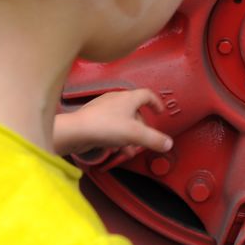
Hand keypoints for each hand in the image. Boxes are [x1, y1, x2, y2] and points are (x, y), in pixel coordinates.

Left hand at [52, 89, 171, 159]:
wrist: (76, 131)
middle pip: (135, 111)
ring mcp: (103, 108)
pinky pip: (111, 126)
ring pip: (123, 120)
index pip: (147, 95)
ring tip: (129, 149)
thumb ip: (154, 139)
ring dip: (129, 135)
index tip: (159, 112)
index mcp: (128, 98)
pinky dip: (117, 137)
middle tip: (144, 139)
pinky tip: (116, 149)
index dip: (156, 103)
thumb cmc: (105, 126)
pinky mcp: (94, 118)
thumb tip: (168, 143)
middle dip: (141, 127)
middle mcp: (116, 99)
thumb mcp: (135, 135)